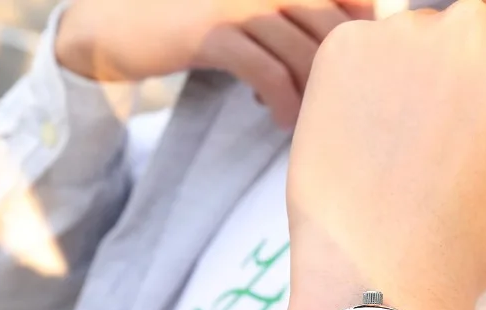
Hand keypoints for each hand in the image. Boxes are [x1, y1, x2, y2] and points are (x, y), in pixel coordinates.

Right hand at [55, 0, 373, 127]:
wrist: (120, 24)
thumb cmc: (196, 25)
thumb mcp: (250, 17)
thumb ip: (293, 24)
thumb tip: (341, 59)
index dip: (365, 35)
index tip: (359, 74)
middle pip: (333, 27)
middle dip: (342, 76)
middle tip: (339, 110)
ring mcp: (240, 1)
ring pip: (303, 53)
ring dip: (313, 97)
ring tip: (310, 122)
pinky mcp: (213, 31)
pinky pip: (267, 72)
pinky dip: (283, 103)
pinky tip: (283, 121)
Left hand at [284, 0, 485, 309]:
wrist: (382, 272)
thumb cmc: (471, 241)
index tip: (483, 117)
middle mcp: (469, 26)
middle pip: (467, 33)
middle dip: (456, 74)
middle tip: (434, 140)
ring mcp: (400, 33)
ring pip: (409, 43)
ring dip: (404, 78)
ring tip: (391, 149)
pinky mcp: (343, 48)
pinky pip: (358, 55)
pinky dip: (356, 87)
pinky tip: (359, 141)